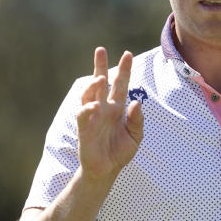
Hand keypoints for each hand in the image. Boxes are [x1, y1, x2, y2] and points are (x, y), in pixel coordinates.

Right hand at [76, 47, 143, 180]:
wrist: (106, 170)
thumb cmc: (120, 152)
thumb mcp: (135, 136)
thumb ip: (137, 120)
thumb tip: (137, 103)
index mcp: (117, 108)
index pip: (121, 84)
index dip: (124, 70)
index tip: (127, 54)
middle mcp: (104, 108)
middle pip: (101, 83)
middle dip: (100, 66)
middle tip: (100, 49)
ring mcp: (93, 117)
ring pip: (89, 94)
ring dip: (93, 85)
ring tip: (101, 78)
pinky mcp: (84, 128)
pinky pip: (83, 115)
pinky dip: (88, 108)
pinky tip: (95, 105)